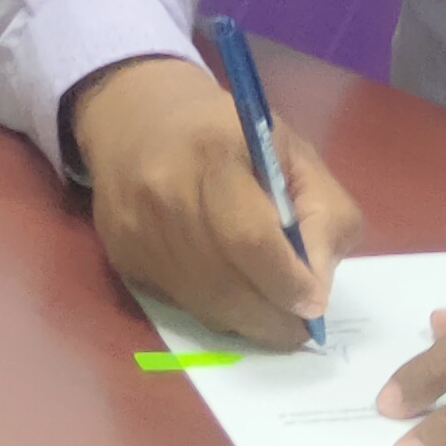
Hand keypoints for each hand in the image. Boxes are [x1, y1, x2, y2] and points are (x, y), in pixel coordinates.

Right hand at [66, 55, 353, 348]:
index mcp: (214, 152)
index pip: (251, 238)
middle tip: (300, 330)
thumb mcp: (294, 152)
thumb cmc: (229, 133)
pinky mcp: (121, 256)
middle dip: (272, 319)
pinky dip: (214, 310)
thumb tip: (318, 286)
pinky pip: (178, 303)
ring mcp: (135, 229)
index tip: (315, 303)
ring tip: (273, 318)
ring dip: (246, 321)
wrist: (138, 116)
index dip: (287, 282)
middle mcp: (164, 192)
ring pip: (201, 303)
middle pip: (224, 284)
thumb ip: (323, 212)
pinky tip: (231, 293)